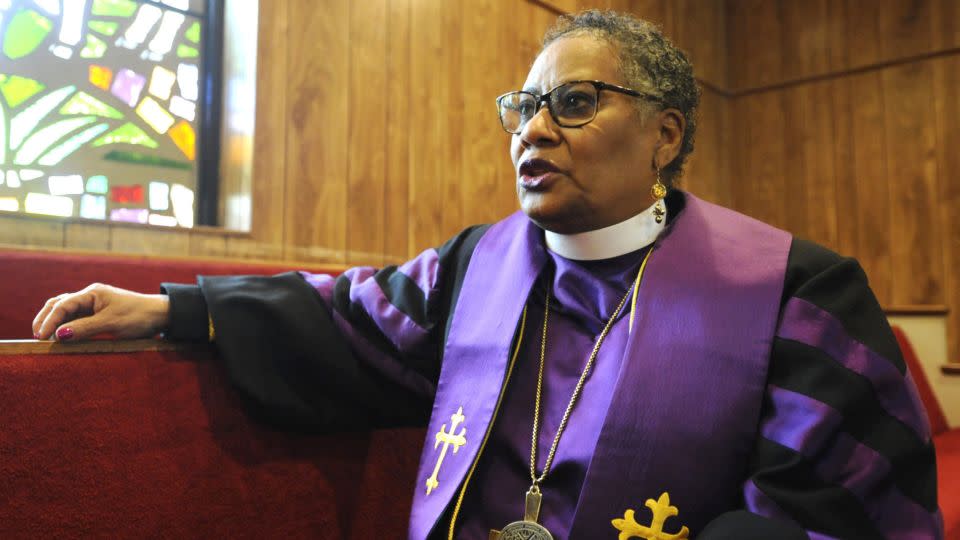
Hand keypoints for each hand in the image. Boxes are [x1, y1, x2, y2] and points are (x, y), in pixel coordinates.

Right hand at [32, 283, 169, 341]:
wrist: (160, 315)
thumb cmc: (137, 316)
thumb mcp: (111, 323)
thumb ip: (84, 328)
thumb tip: (59, 335)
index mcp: (92, 293)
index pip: (62, 305)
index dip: (49, 321)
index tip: (42, 337)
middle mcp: (90, 296)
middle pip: (58, 304)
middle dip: (45, 318)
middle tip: (37, 336)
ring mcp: (93, 305)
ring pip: (66, 311)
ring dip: (54, 322)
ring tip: (44, 337)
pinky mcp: (98, 314)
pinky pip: (76, 319)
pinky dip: (66, 326)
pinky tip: (61, 337)